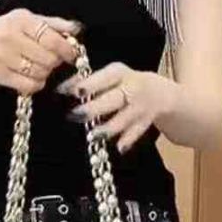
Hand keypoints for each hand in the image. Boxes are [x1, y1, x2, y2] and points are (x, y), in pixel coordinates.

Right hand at [0, 9, 82, 97]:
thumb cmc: (4, 30)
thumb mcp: (26, 19)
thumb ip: (53, 24)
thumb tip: (78, 29)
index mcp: (21, 21)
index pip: (52, 38)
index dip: (67, 49)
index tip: (72, 54)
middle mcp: (10, 38)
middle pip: (49, 59)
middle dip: (55, 61)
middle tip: (51, 59)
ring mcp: (3, 57)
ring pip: (40, 73)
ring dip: (46, 72)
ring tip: (39, 65)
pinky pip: (29, 86)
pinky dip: (36, 83)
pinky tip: (32, 76)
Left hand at [56, 62, 177, 152]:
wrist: (160, 93)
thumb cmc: (124, 83)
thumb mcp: (110, 76)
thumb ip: (88, 81)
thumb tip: (61, 89)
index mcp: (119, 72)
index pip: (102, 78)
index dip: (87, 85)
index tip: (70, 92)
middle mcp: (131, 88)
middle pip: (112, 99)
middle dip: (93, 108)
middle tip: (74, 115)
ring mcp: (140, 107)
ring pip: (123, 119)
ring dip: (107, 128)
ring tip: (92, 136)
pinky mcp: (145, 122)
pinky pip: (136, 132)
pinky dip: (127, 140)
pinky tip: (118, 148)